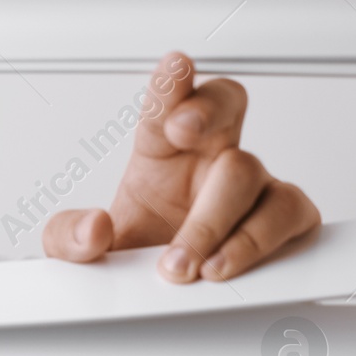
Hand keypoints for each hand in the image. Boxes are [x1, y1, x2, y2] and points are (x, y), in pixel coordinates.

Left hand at [42, 51, 319, 282]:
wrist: (165, 292)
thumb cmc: (133, 254)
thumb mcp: (76, 249)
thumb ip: (67, 237)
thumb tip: (92, 228)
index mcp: (161, 148)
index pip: (164, 104)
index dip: (170, 85)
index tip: (174, 63)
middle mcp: (211, 155)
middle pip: (225, 103)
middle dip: (205, 108)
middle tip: (180, 128)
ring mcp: (253, 184)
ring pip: (250, 173)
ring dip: (214, 220)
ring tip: (184, 263)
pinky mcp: (283, 217)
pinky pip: (288, 214)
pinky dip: (257, 242)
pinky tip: (224, 264)